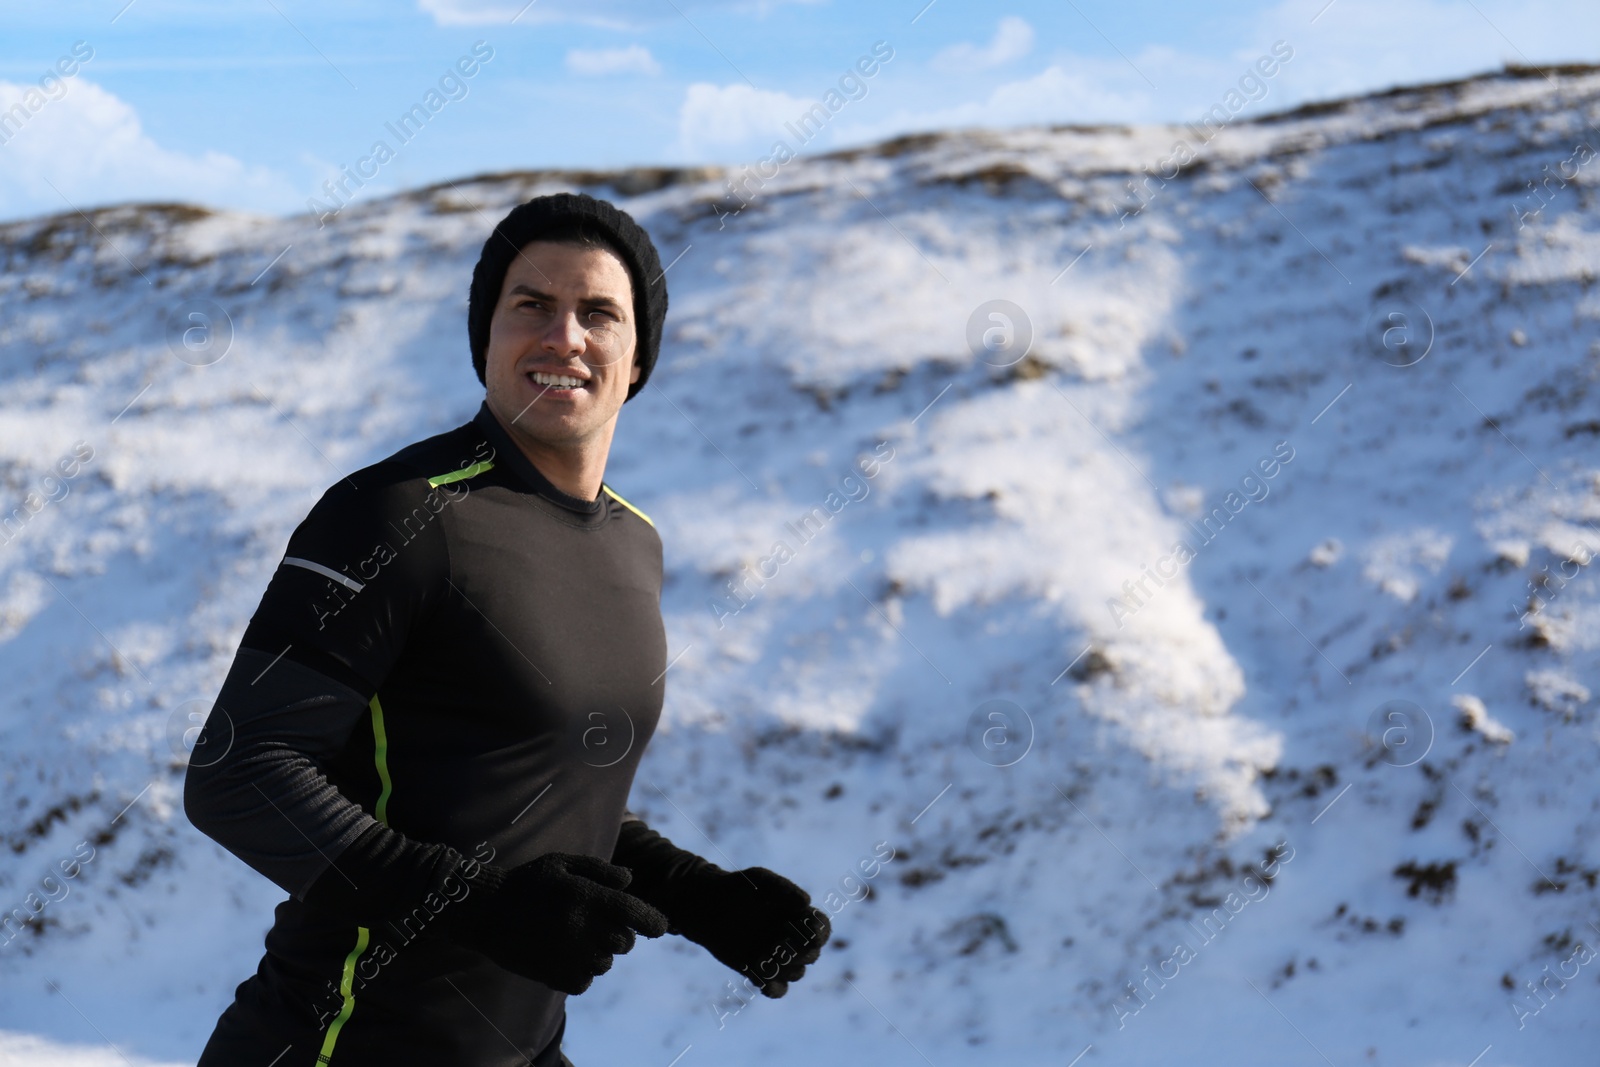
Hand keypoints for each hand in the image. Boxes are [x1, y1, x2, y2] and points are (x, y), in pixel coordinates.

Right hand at [437, 852, 669, 994]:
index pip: (637, 914)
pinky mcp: (553, 975)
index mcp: (588, 896)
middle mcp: (582, 927)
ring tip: (579, 939)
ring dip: (600, 954)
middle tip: (602, 925)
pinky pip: (583, 982)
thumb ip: (600, 871)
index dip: (654, 922)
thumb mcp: (563, 863)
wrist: (485, 911)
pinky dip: (581, 973)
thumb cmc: (528, 882)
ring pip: (605, 964)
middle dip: (621, 935)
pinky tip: (566, 956)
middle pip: (625, 943)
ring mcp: (568, 954)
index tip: (659, 927)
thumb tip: (631, 880)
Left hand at [670, 866, 830, 997]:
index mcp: (798, 915)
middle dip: (797, 952)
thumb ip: (782, 887)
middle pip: (811, 954)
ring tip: (760, 958)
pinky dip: (775, 989)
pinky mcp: (759, 972)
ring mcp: (777, 956)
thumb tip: (806, 901)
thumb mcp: (759, 880)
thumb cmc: (736, 887)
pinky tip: (762, 981)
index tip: (811, 934)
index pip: (822, 927)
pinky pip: (778, 989)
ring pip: (797, 973)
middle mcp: (791, 937)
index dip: (820, 932)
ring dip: (783, 968)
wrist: (705, 905)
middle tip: (776, 945)